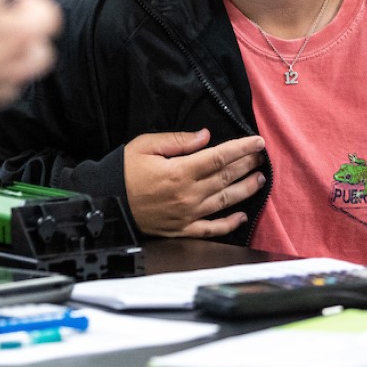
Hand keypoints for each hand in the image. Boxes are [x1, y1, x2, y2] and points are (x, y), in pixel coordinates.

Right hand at [122, 128, 266, 237]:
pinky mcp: (182, 230)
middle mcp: (188, 195)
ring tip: (260, 179)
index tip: (258, 142)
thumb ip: (178, 141)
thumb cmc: (122, 172)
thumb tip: (206, 136)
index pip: (220, 157)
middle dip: (248, 165)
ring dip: (246, 190)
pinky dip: (229, 223)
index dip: (242, 148)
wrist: (104, 204)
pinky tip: (242, 215)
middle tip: (261, 157)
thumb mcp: (146, 146)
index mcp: (180, 172)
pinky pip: (211, 229)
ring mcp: (187, 215)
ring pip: (225, 201)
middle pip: (226, 177)